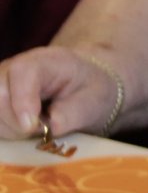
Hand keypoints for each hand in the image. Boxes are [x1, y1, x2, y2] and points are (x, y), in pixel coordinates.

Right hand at [0, 46, 119, 138]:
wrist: (80, 90)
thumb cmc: (89, 92)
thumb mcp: (94, 100)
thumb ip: (74, 113)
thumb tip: (52, 127)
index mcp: (45, 61)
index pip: (22, 71)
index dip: (22, 101)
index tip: (31, 127)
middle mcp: (13, 68)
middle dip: (16, 122)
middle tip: (41, 129)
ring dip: (10, 129)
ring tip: (36, 128)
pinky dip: (5, 132)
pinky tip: (23, 130)